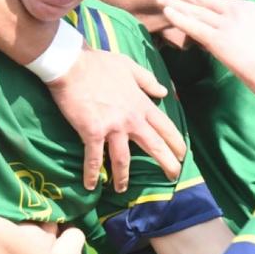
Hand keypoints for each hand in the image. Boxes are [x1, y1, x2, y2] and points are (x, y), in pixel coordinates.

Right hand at [48, 49, 184, 192]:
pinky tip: (91, 185)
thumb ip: (147, 80)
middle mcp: (131, 118)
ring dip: (123, 177)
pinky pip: (94, 158)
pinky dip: (92, 173)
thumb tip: (164, 92)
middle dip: (167, 163)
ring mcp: (112, 127)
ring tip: (122, 190)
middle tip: (173, 176)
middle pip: (154, 146)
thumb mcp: (129, 66)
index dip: (175, 142)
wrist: (71, 65)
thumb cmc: (99, 63)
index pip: (165, 126)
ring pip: (124, 159)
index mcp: (141, 103)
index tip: (183, 155)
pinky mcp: (92, 132)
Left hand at [158, 0, 254, 97]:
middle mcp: (237, 11)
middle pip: (202, 0)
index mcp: (248, 8)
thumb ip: (242, 27)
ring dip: (175, 3)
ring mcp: (227, 24)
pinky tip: (166, 12)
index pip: (216, 0)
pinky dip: (178, 17)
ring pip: (195, 11)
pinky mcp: (219, 40)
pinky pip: (194, 26)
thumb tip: (224, 30)